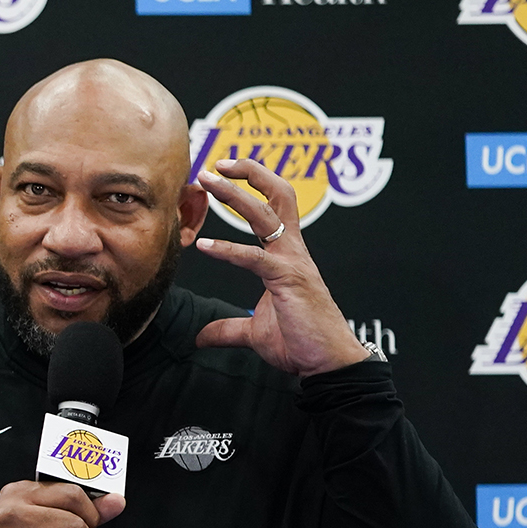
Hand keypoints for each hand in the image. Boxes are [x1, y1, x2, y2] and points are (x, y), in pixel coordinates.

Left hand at [192, 158, 367, 375]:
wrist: (324, 362)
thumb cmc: (298, 342)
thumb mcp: (253, 332)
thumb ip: (227, 329)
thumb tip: (201, 337)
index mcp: (287, 254)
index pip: (274, 207)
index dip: (254, 186)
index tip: (225, 174)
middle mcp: (293, 250)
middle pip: (277, 196)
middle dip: (249, 175)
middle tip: (214, 165)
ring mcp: (292, 262)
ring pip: (266, 215)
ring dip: (236, 195)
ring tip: (208, 181)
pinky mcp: (288, 280)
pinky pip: (255, 258)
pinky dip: (228, 249)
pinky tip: (204, 245)